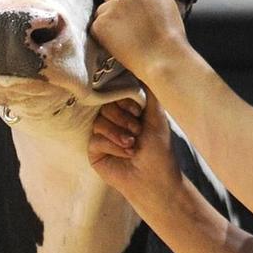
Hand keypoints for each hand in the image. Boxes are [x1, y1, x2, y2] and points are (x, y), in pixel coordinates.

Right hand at [87, 95, 179, 209]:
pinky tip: (126, 155)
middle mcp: (113, 121)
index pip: (115, 95)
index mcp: (127, 112)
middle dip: (123, 119)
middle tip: (137, 132)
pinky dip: (113, 146)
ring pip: (99, 122)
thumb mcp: (157, 117)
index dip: (126, 103)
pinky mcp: (94, 151)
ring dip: (119, 133)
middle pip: (105, 106)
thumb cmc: (159, 149)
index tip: (138, 113)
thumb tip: (141, 73)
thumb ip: (149, 94)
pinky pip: (95, 139)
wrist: (154, 178)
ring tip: (133, 145)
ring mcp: (102, 135)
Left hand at [90, 0, 185, 83]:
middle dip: (117, 4)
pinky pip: (98, 24)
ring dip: (111, 20)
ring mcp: (113, 4)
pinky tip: (121, 41)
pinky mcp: (101, 22)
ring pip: (104, 8)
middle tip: (132, 22)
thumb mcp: (167, 3)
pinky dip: (105, 34)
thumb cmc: (169, 36)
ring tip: (129, 35)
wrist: (163, 59)